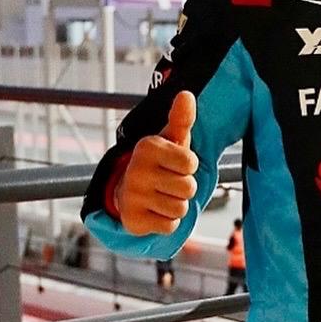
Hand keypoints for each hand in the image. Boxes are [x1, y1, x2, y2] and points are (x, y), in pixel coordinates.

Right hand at [114, 91, 199, 234]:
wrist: (129, 191)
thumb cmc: (161, 162)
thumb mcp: (172, 139)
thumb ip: (182, 118)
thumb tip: (186, 94)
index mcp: (147, 147)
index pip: (191, 164)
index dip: (188, 166)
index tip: (175, 163)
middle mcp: (136, 170)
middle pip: (188, 188)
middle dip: (184, 188)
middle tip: (168, 182)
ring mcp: (131, 196)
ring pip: (180, 208)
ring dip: (177, 205)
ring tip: (162, 196)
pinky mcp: (132, 220)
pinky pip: (170, 226)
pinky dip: (168, 222)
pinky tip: (155, 211)